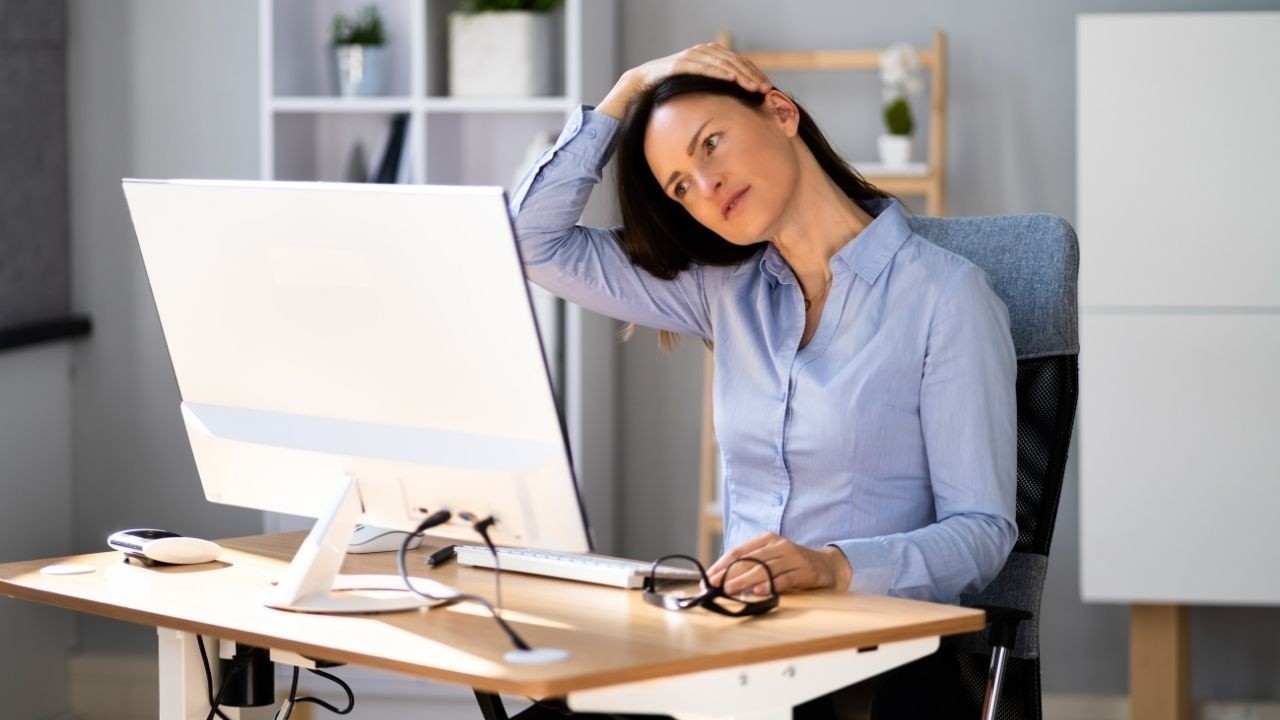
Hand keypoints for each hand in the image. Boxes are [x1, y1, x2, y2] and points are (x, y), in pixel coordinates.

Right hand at [597, 43, 772, 118]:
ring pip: (720, 61)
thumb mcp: (694, 97)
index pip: (737, 62)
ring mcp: (688, 58)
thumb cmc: (666, 97)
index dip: (753, 73)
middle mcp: (699, 54)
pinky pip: (701, 66)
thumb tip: (734, 115)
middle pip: (732, 60)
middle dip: (750, 74)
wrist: (635, 90)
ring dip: (739, 73)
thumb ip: (711, 97)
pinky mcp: (676, 65)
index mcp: (707, 59)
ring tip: (753, 86)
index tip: (767, 88)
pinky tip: (731, 79)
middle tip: (765, 89)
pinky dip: (717, 71)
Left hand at [707, 532, 852, 595]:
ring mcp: (793, 558)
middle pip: (749, 560)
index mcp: (767, 539)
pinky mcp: (804, 572)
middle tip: (715, 586)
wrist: (827, 565)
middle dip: (729, 574)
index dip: (721, 565)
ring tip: (730, 590)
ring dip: (745, 581)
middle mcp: (779, 546)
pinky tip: (758, 592)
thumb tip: (722, 579)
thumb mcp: (771, 557)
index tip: (708, 578)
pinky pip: (784, 579)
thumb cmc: (792, 563)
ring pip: (764, 570)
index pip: (738, 551)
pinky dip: (770, 586)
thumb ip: (750, 564)